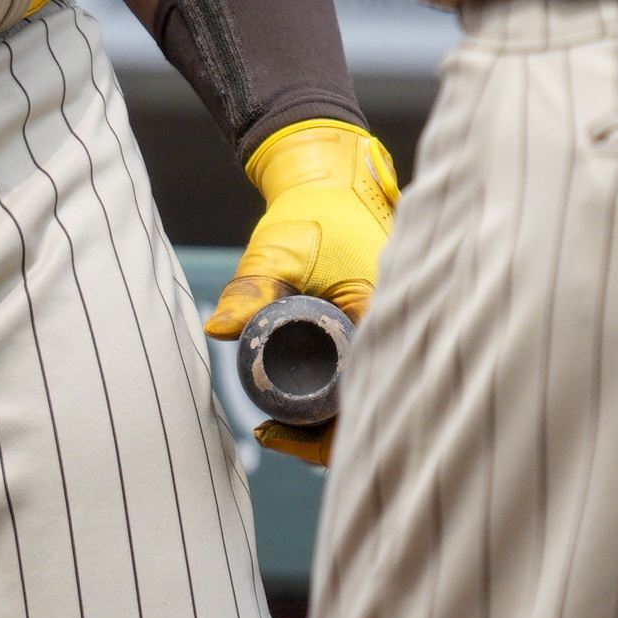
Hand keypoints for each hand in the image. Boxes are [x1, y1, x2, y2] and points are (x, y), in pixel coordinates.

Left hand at [203, 118, 400, 462]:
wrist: (336, 181)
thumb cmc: (314, 212)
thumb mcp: (280, 251)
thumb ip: (253, 288)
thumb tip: (219, 329)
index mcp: (385, 316)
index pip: (367, 398)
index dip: (323, 434)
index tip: (271, 431)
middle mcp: (398, 331)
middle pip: (372, 412)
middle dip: (321, 436)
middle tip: (267, 433)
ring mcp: (392, 333)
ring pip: (367, 401)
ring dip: (326, 421)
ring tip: (273, 426)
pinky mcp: (380, 333)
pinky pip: (364, 381)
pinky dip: (332, 401)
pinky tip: (292, 411)